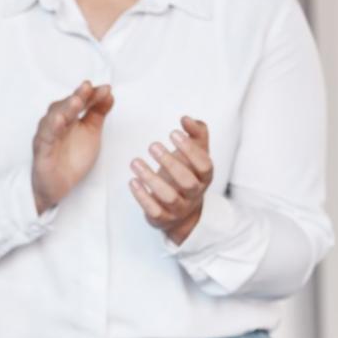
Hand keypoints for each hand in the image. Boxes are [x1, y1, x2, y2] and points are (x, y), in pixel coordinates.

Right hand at [31, 81, 113, 213]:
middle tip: (88, 87)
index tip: (106, 90)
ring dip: (64, 108)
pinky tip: (60, 121)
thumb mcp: (91, 132)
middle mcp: (56, 122)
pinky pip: (45, 138)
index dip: (92, 94)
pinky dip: (52, 129)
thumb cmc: (70, 157)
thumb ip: (98, 112)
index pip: (79, 100)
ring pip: (53, 118)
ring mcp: (47, 135)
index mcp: (68, 116)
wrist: (56, 185)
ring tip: (76, 101)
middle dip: (77, 95)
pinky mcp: (41, 150)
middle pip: (65, 105)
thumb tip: (108, 94)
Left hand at [128, 116, 213, 243]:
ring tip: (135, 161)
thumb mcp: (196, 154)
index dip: (191, 150)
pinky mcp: (163, 219)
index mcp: (205, 177)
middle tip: (153, 145)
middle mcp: (195, 194)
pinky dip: (142, 196)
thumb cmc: (188, 174)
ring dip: (151, 179)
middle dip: (170, 163)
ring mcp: (179, 209)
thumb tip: (186, 118)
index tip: (173, 133)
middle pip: (187, 182)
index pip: (204, 165)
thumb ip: (196, 133)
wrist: (183, 212)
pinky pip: (154, 210)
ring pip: (169, 197)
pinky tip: (132, 181)